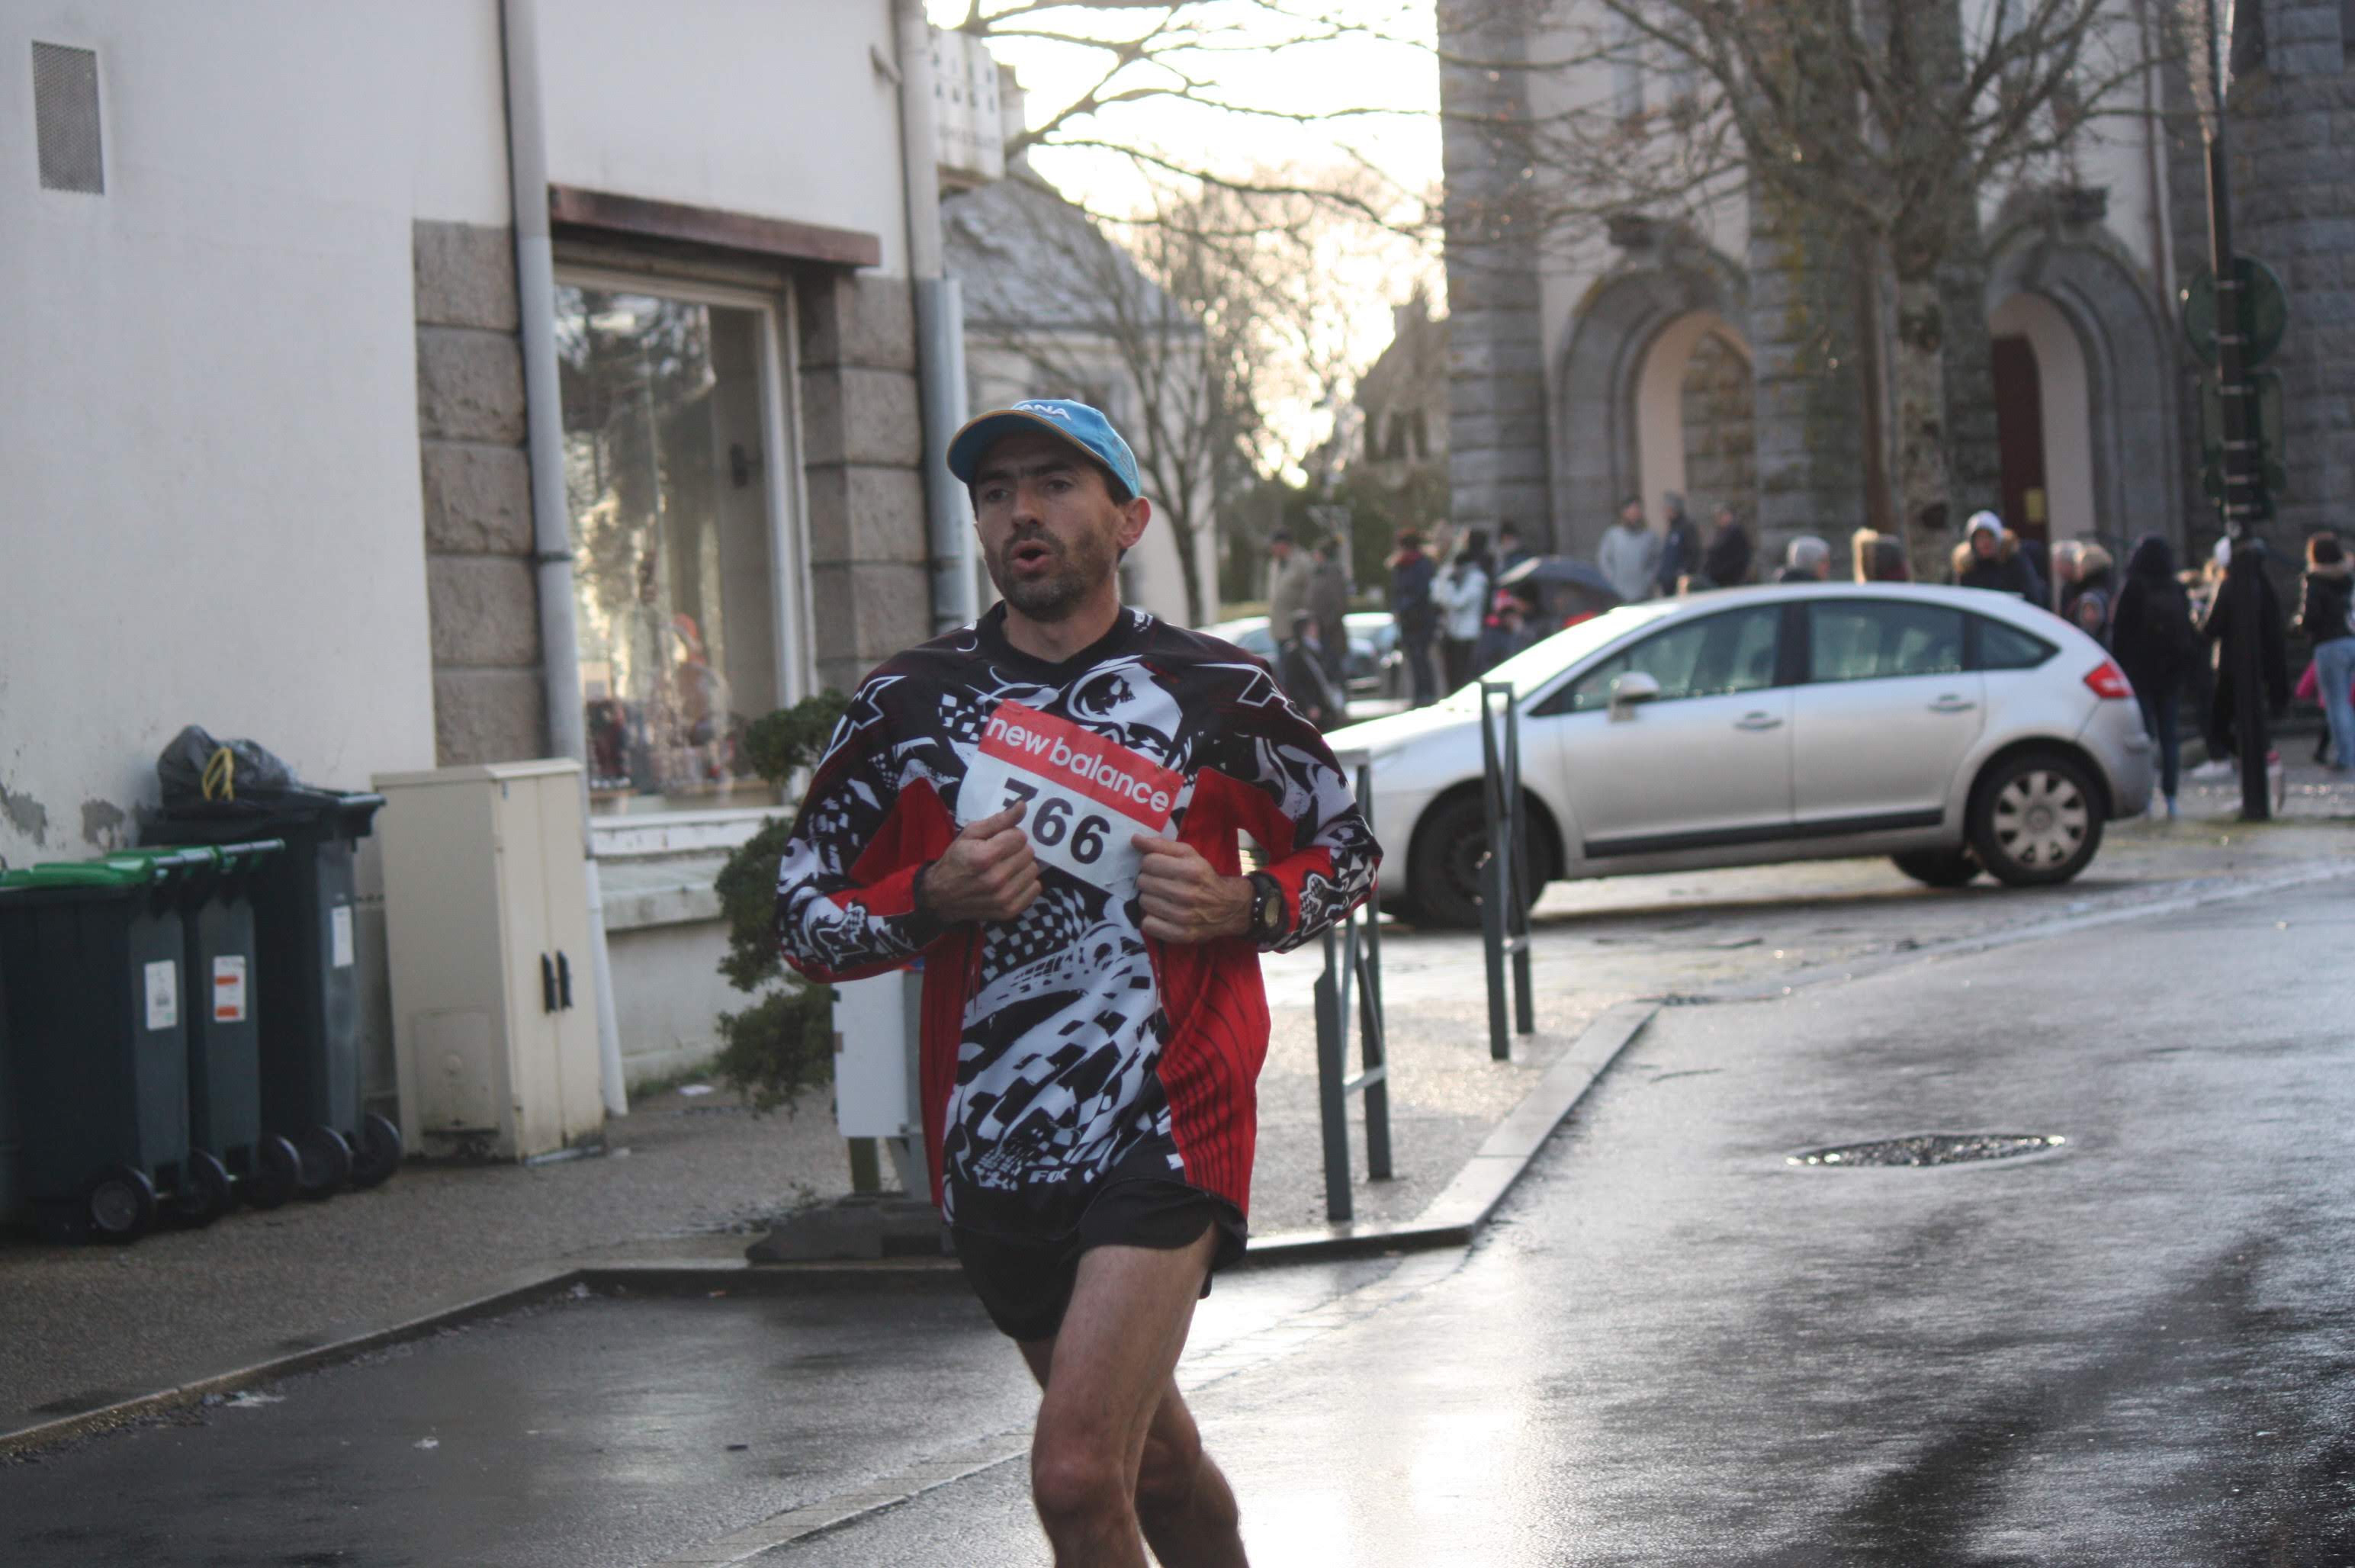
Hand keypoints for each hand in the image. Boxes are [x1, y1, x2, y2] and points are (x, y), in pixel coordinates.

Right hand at [921, 804, 1040, 923]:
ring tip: (1006, 867)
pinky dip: (1026, 883)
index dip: (1010, 835)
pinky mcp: (1009, 910)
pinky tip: (1011, 881)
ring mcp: (1004, 898)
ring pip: (1033, 870)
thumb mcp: (971, 834)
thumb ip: (999, 820)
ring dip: (1022, 866)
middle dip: (1017, 849)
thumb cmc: (956, 860)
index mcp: (984, 857)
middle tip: (1002, 854)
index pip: (1019, 836)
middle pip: (1028, 853)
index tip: (999, 840)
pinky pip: (1035, 889)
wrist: (942, 896)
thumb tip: (1023, 806)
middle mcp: (996, 879)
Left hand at [1133, 836, 1250, 943]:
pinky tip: (1162, 914)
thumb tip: (1135, 839)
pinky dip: (1151, 919)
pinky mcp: (1181, 934)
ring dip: (1150, 899)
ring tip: (1163, 898)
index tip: (1158, 867)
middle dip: (1149, 880)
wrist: (1230, 907)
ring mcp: (1184, 917)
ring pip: (1144, 902)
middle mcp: (1188, 894)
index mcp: (1191, 870)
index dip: (1150, 863)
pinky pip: (1148, 924)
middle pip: (1144, 882)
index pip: (1148, 862)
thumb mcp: (1189, 855)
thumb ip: (1162, 845)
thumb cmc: (1205, 877)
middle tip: (1160, 883)